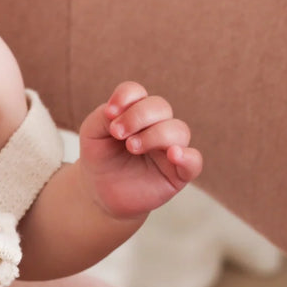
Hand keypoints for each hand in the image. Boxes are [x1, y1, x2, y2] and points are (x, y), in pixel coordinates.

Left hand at [77, 81, 202, 219]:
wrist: (100, 193)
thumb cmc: (100, 159)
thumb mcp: (92, 134)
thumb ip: (103, 117)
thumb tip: (119, 112)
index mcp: (136, 112)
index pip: (137, 93)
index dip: (126, 97)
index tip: (109, 113)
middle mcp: (157, 126)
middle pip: (160, 106)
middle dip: (138, 116)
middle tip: (118, 134)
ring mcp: (170, 148)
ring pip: (178, 130)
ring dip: (155, 135)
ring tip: (132, 147)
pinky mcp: (178, 173)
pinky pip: (194, 161)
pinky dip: (186, 156)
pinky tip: (172, 155)